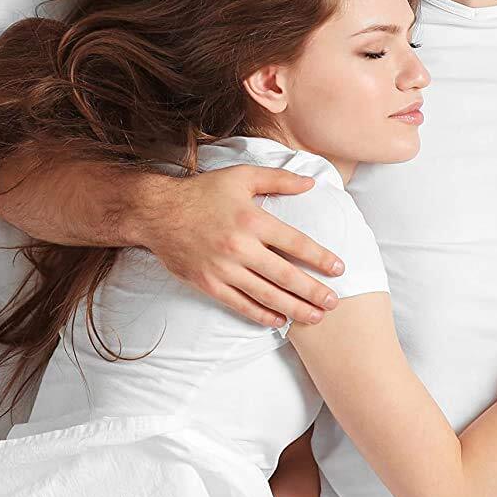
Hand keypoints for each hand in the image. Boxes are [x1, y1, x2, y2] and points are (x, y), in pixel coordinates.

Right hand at [146, 165, 343, 327]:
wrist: (157, 212)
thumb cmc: (202, 192)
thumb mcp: (241, 176)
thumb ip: (278, 179)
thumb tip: (311, 183)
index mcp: (251, 220)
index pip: (295, 243)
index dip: (320, 258)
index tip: (339, 269)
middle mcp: (239, 247)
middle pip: (285, 275)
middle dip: (313, 291)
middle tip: (334, 303)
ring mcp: (223, 268)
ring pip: (266, 294)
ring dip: (294, 308)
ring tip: (315, 317)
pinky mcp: (208, 284)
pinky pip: (240, 304)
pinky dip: (262, 314)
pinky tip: (280, 320)